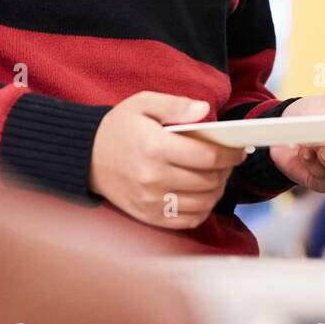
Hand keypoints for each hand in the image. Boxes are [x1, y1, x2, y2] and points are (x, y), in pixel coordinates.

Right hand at [91, 91, 245, 228]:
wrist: (85, 157)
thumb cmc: (118, 127)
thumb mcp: (143, 103)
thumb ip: (176, 105)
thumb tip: (204, 110)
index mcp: (155, 147)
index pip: (208, 156)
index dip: (231, 155)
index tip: (239, 150)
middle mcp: (154, 178)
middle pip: (209, 181)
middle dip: (226, 171)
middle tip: (228, 162)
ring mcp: (151, 201)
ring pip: (203, 202)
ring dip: (217, 190)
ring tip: (217, 176)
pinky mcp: (149, 216)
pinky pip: (188, 220)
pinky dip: (203, 209)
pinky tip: (202, 194)